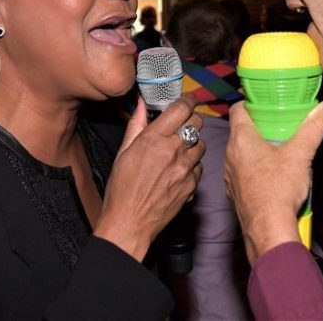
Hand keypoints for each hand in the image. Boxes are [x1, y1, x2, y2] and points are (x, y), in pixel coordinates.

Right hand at [95, 95, 205, 261]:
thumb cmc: (122, 190)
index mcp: (154, 139)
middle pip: (196, 123)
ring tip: (178, 150)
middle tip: (182, 124)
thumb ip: (136, 125)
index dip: (187, 100)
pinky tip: (178, 170)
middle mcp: (172, 151)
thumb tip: (142, 104)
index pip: (181, 108)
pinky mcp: (192, 185)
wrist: (130, 223)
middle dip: (191, 120)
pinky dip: (192, 165)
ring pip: (201, 144)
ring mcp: (185, 169)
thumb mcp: (123, 152)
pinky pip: (200, 166)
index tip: (187, 99)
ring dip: (192, 143)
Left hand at [224, 100, 322, 262]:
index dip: (250, 102)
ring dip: (255, 148)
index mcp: (241, 140)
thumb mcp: (301, 154)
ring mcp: (230, 176)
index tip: (266, 102)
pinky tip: (271, 174)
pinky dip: (254, 168)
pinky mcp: (235, 193)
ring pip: (240, 153)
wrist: (268, 230)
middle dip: (258, 126)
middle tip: (278, 123)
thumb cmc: (279, 189)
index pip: (238, 109)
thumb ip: (314, 128)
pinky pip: (242, 172)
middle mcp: (230, 155)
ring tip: (277, 147)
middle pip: (240, 131)